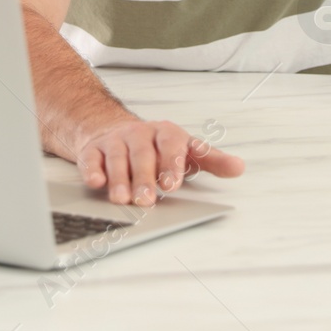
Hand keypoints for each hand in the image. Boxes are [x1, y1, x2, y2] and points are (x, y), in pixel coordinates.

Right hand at [74, 118, 244, 205]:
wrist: (115, 130)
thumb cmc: (157, 147)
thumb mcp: (186, 151)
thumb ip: (212, 160)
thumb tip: (239, 167)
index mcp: (166, 133)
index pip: (171, 145)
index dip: (171, 163)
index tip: (172, 184)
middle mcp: (140, 134)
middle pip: (142, 154)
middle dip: (144, 177)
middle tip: (147, 200)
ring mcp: (115, 141)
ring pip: (117, 158)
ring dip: (119, 179)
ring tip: (122, 199)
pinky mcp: (93, 150)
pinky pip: (91, 159)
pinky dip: (92, 170)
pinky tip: (95, 182)